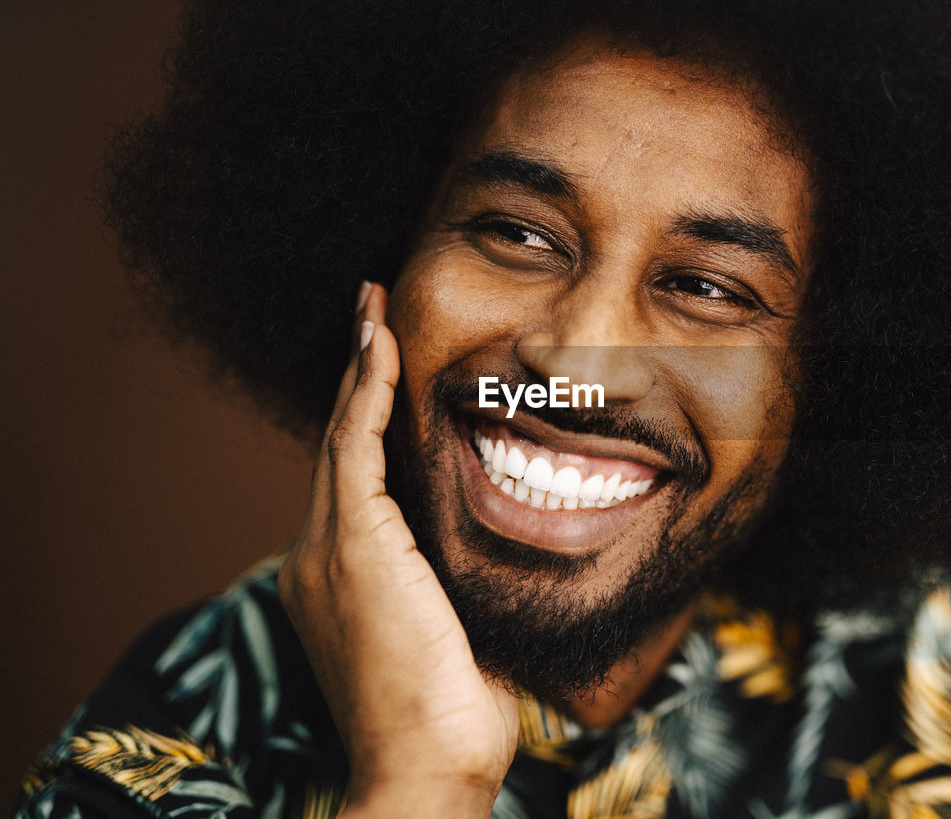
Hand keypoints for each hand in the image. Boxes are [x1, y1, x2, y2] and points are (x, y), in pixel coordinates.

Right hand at [278, 282, 518, 816]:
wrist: (429, 766)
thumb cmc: (455, 715)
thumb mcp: (458, 630)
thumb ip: (460, 580)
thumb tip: (504, 549)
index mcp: (344, 578)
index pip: (358, 480)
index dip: (371, 420)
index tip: (389, 369)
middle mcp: (320, 555)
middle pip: (342, 446)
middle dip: (360, 377)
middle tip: (372, 314)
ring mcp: (329, 548)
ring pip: (343, 436)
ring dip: (362, 367)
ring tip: (373, 310)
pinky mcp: (352, 544)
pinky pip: (355, 445)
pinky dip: (368, 390)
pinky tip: (380, 343)